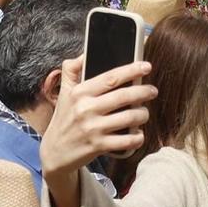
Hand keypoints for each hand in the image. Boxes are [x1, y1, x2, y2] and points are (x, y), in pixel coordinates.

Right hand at [41, 55, 156, 179]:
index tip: (146, 66)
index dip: (131, 70)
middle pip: (124, 96)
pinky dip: (137, 137)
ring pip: (129, 118)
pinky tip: (138, 134)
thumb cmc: (63, 119)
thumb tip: (85, 53)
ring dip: (143, 114)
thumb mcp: (63, 93)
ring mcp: (92, 129)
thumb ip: (71, 70)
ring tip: (144, 112)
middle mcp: (86, 109)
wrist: (54, 153)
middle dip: (143, 92)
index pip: (110, 78)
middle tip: (153, 91)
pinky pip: (126, 141)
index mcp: (79, 93)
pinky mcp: (98, 146)